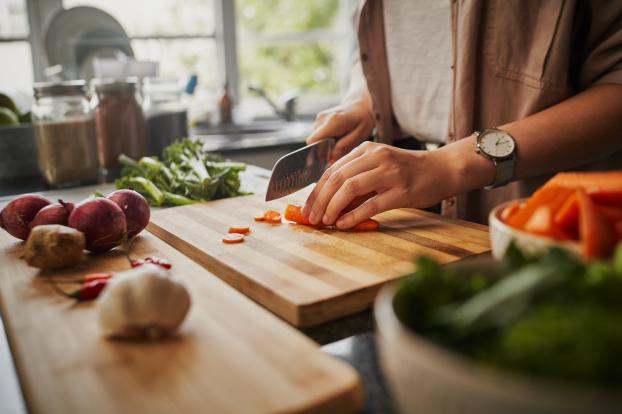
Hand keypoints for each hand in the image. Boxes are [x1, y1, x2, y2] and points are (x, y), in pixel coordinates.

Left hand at [303, 141, 455, 228]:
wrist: (442, 169)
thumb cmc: (408, 172)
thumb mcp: (379, 168)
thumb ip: (356, 181)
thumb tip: (329, 204)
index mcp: (366, 150)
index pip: (332, 170)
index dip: (316, 191)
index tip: (307, 207)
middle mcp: (376, 157)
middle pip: (337, 178)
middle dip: (320, 200)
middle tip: (312, 218)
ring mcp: (389, 173)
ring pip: (350, 188)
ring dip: (333, 207)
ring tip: (326, 222)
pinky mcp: (402, 191)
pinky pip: (371, 204)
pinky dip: (354, 216)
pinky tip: (344, 224)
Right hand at [306, 97, 374, 161]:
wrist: (359, 105)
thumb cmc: (362, 119)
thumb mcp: (360, 134)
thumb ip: (344, 146)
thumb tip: (331, 159)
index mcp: (332, 122)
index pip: (313, 141)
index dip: (319, 152)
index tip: (330, 156)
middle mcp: (322, 119)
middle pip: (314, 142)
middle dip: (325, 149)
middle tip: (340, 147)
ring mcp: (319, 118)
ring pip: (317, 140)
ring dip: (327, 144)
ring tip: (341, 139)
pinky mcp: (319, 120)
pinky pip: (319, 135)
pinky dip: (327, 139)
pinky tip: (338, 135)